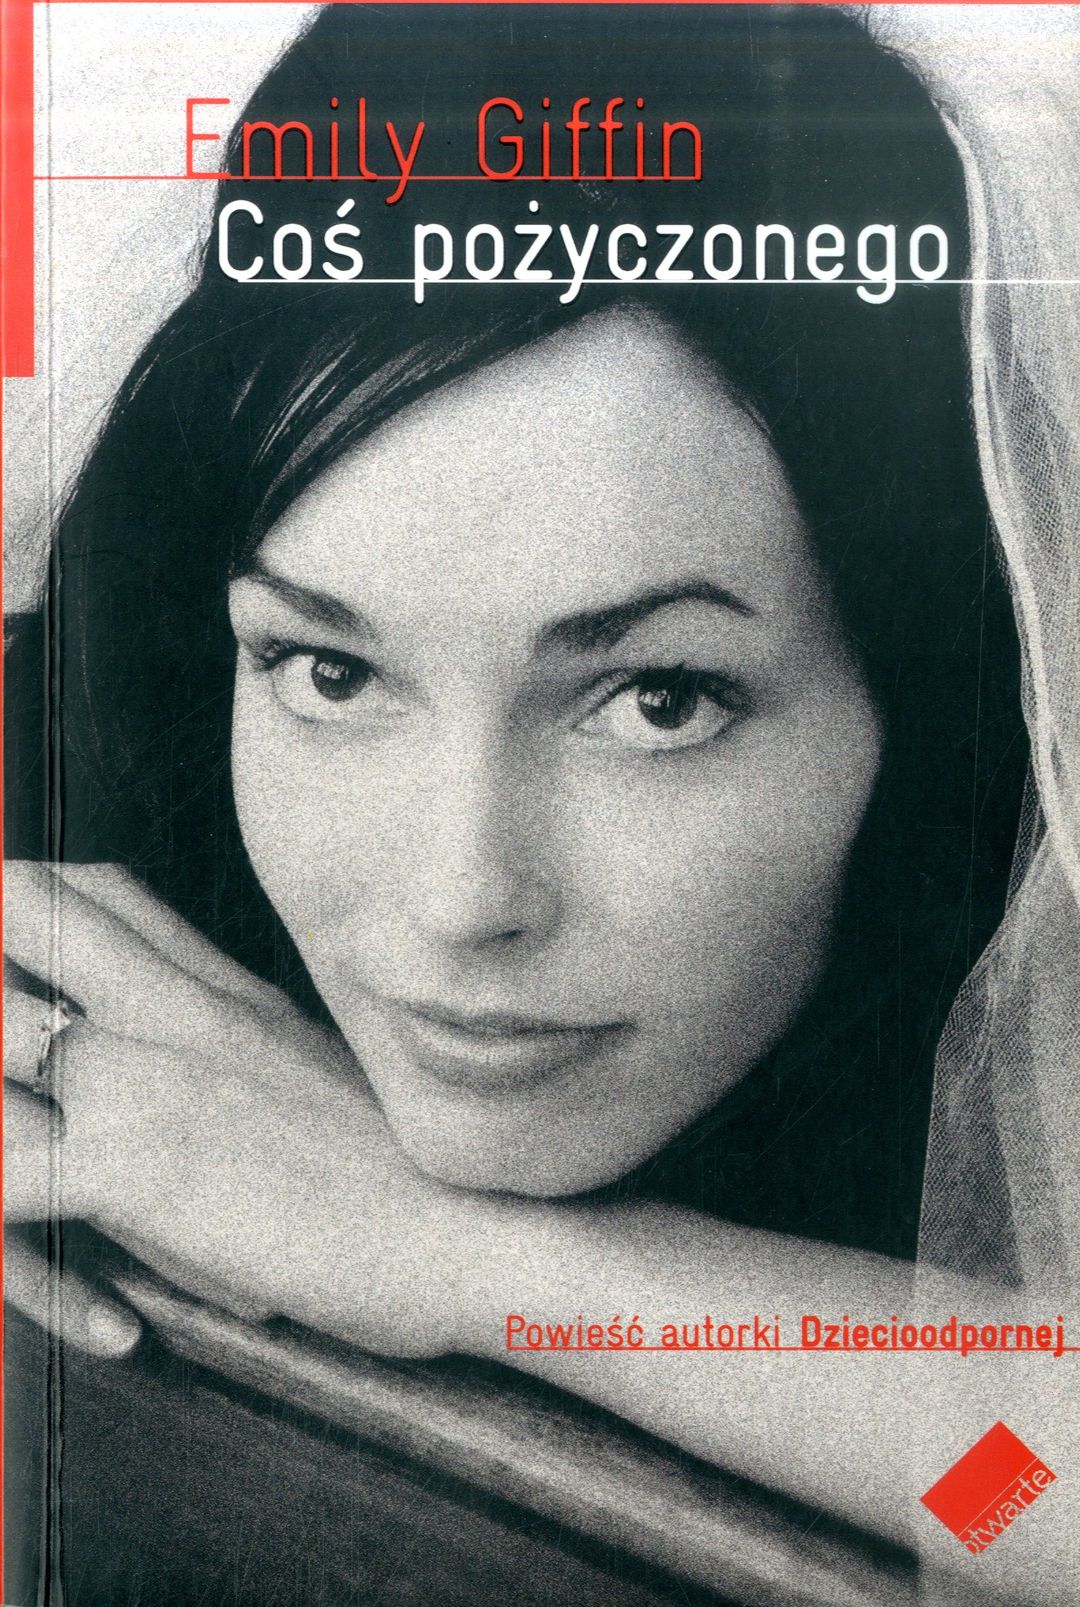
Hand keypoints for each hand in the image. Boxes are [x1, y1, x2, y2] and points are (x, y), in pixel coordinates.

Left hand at [4, 862, 477, 1360]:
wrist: (475, 1229)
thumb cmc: (415, 1174)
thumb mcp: (327, 1083)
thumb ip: (243, 1053)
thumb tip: (192, 1063)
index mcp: (224, 993)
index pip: (106, 894)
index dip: (31, 885)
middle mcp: (177, 1012)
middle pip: (29, 911)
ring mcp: (149, 1080)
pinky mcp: (132, 1166)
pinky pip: (0, 1170)